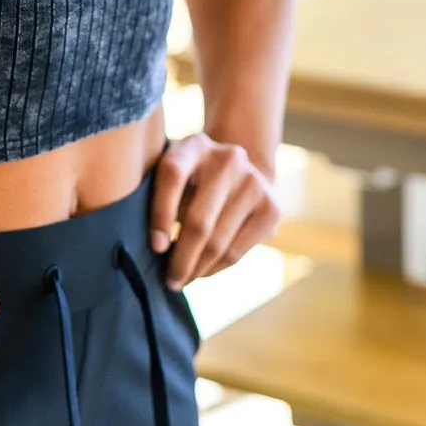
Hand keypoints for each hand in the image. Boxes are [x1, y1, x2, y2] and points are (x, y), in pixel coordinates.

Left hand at [148, 133, 281, 289]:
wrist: (240, 173)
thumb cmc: (191, 180)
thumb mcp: (173, 174)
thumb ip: (156, 198)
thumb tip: (153, 248)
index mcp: (195, 145)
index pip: (173, 175)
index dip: (161, 214)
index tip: (155, 247)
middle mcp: (228, 158)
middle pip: (199, 220)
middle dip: (180, 258)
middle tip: (168, 280)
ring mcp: (254, 182)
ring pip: (219, 242)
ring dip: (197, 269)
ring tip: (182, 279)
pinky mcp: (272, 208)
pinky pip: (237, 251)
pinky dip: (217, 268)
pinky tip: (203, 272)